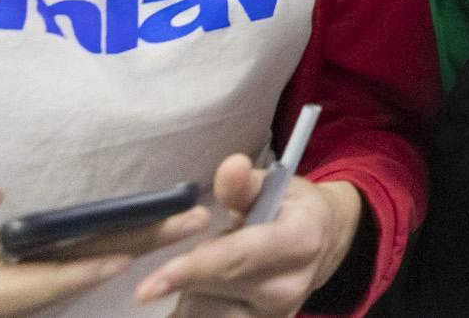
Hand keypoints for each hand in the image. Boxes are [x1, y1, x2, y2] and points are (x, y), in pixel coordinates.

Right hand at [0, 164, 191, 317]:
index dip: (81, 273)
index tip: (133, 254)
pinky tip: (109, 242)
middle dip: (128, 254)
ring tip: (170, 226)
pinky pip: (34, 282)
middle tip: (193, 224)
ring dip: (112, 255)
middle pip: (60, 284)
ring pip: (53, 285)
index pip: (28, 286)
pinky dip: (80, 261)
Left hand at [135, 155, 359, 317]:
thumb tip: (230, 166)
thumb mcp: (272, 187)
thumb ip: (244, 185)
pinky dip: (193, 313)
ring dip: (190, 297)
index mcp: (298, 242)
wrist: (323, 245)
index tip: (144, 289)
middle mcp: (289, 288)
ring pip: (203, 315)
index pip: (235, 260)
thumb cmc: (289, 209)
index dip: (189, 271)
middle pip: (211, 291)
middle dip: (187, 275)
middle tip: (198, 256)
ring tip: (209, 276)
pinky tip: (201, 297)